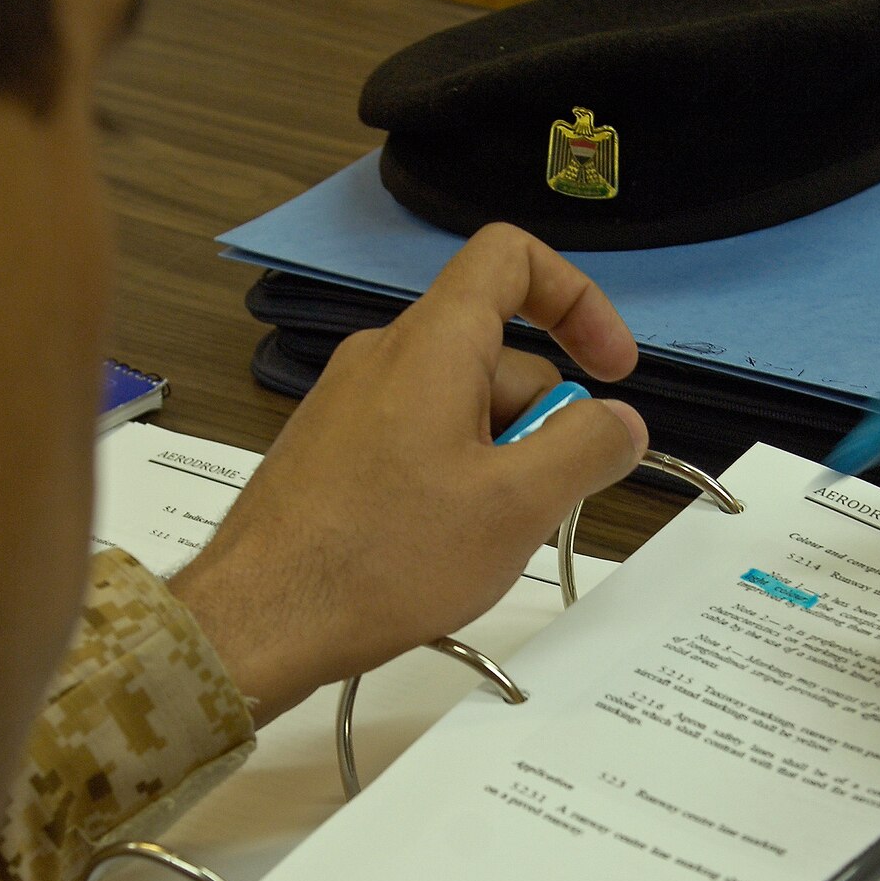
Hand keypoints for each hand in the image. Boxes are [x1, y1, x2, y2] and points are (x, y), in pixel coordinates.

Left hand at [169, 224, 647, 721]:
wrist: (258, 621)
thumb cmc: (380, 559)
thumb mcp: (515, 507)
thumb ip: (585, 449)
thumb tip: (620, 421)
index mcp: (432, 345)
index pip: (511, 259)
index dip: (578, 299)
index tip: (611, 370)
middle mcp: (384, 357)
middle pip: (494, 353)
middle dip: (540, 419)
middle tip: (541, 500)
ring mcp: (350, 405)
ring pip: (457, 406)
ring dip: (496, 459)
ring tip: (484, 538)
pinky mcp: (331, 453)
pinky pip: (415, 441)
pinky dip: (450, 479)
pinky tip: (440, 549)